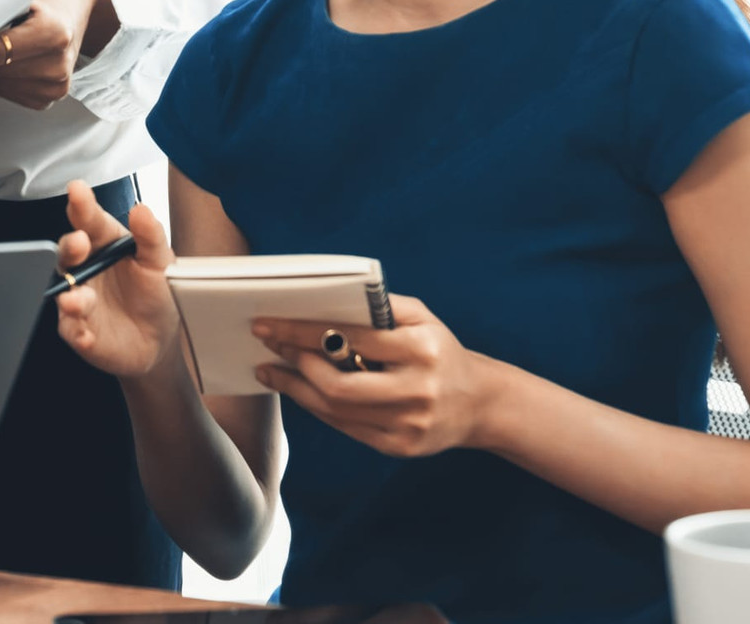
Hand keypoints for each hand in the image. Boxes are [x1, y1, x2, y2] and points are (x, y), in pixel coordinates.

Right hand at [53, 180, 183, 380]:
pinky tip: (85, 332)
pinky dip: (76, 329)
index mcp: (104, 244)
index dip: (81, 205)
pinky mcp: (79, 329)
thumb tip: (140, 209)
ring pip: (64, 291)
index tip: (77, 190)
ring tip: (79, 297)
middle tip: (80, 242)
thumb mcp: (161, 262)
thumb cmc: (157, 293)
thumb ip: (151, 235)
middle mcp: (86, 268)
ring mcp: (80, 299)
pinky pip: (71, 329)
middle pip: (67, 252)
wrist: (162, 340)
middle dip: (70, 246)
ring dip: (69, 294)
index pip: (89, 220)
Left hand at [251, 295, 497, 457]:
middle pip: (338, 384)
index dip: (303, 332)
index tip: (269, 324)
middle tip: (269, 346)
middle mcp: (417, 390)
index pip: (351, 338)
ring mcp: (408, 425)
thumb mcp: (421, 317)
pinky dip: (317, 408)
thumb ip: (377, 306)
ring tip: (271, 370)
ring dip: (296, 389)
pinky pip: (346, 428)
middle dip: (296, 363)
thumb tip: (322, 300)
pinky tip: (299, 390)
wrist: (480, 403)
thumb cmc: (440, 350)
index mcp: (421, 350)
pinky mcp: (400, 448)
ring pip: (336, 411)